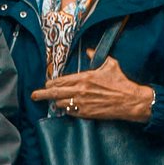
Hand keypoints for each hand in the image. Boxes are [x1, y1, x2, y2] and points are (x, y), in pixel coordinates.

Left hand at [33, 58, 156, 123]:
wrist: (129, 100)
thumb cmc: (120, 81)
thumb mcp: (109, 63)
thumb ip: (96, 56)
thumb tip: (88, 50)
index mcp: (84, 78)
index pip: (61, 80)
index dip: (51, 83)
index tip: (45, 84)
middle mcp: (80, 91)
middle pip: (55, 93)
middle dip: (42, 94)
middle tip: (34, 95)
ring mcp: (83, 104)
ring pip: (61, 104)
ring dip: (56, 102)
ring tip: (53, 101)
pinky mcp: (87, 114)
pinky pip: (71, 112)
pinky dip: (67, 110)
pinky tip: (66, 108)